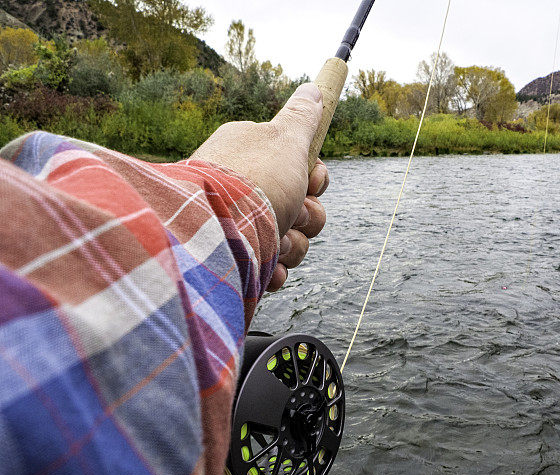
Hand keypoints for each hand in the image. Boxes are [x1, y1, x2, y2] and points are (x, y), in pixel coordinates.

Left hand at [191, 83, 328, 291]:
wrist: (212, 235)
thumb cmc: (253, 182)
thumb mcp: (284, 140)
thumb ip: (301, 117)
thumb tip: (314, 89)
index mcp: (252, 157)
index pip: (299, 168)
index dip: (315, 178)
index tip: (312, 180)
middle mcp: (244, 191)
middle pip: (301, 207)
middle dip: (307, 216)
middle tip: (294, 213)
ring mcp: (239, 227)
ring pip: (290, 239)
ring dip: (291, 244)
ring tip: (274, 243)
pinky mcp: (236, 259)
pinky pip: (269, 265)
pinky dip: (271, 268)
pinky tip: (265, 266)